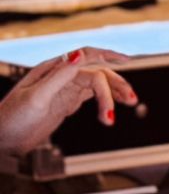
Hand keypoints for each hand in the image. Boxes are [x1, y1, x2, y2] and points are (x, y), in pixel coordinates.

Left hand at [0, 48, 139, 156]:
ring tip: (129, 105)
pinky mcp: (66, 104)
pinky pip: (91, 97)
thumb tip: (79, 54)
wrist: (2, 139)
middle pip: (97, 73)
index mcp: (52, 69)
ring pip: (97, 86)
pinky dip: (105, 102)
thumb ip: (60, 76)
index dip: (107, 55)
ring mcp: (64, 90)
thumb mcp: (37, 96)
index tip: (126, 60)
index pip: (85, 56)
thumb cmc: (12, 118)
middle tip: (130, 100)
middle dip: (116, 85)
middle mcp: (60, 77)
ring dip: (114, 94)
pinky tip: (111, 110)